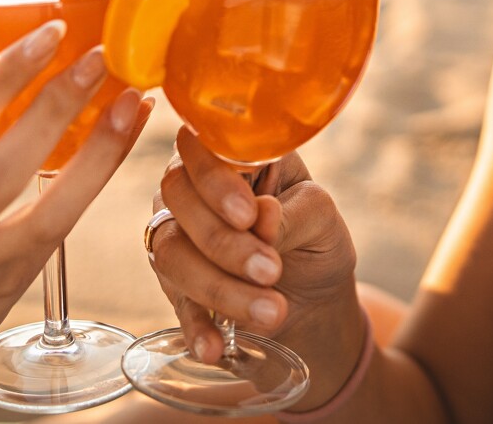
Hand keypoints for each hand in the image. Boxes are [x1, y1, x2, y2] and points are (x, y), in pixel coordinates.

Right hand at [0, 15, 152, 416]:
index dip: (1, 77)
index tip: (48, 31)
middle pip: (0, 165)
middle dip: (56, 106)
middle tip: (100, 53)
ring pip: (44, 206)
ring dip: (96, 147)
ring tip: (132, 95)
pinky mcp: (10, 285)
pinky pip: (62, 227)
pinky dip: (96, 178)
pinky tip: (122, 136)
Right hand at [149, 127, 357, 363]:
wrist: (313, 299)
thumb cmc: (316, 240)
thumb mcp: (322, 218)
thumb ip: (293, 212)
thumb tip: (263, 214)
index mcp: (232, 154)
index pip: (201, 145)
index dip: (214, 179)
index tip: (248, 215)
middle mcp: (193, 186)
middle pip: (177, 196)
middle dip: (222, 240)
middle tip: (271, 271)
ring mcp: (176, 233)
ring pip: (171, 251)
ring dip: (219, 286)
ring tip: (271, 312)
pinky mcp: (175, 283)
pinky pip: (173, 301)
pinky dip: (196, 325)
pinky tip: (216, 346)